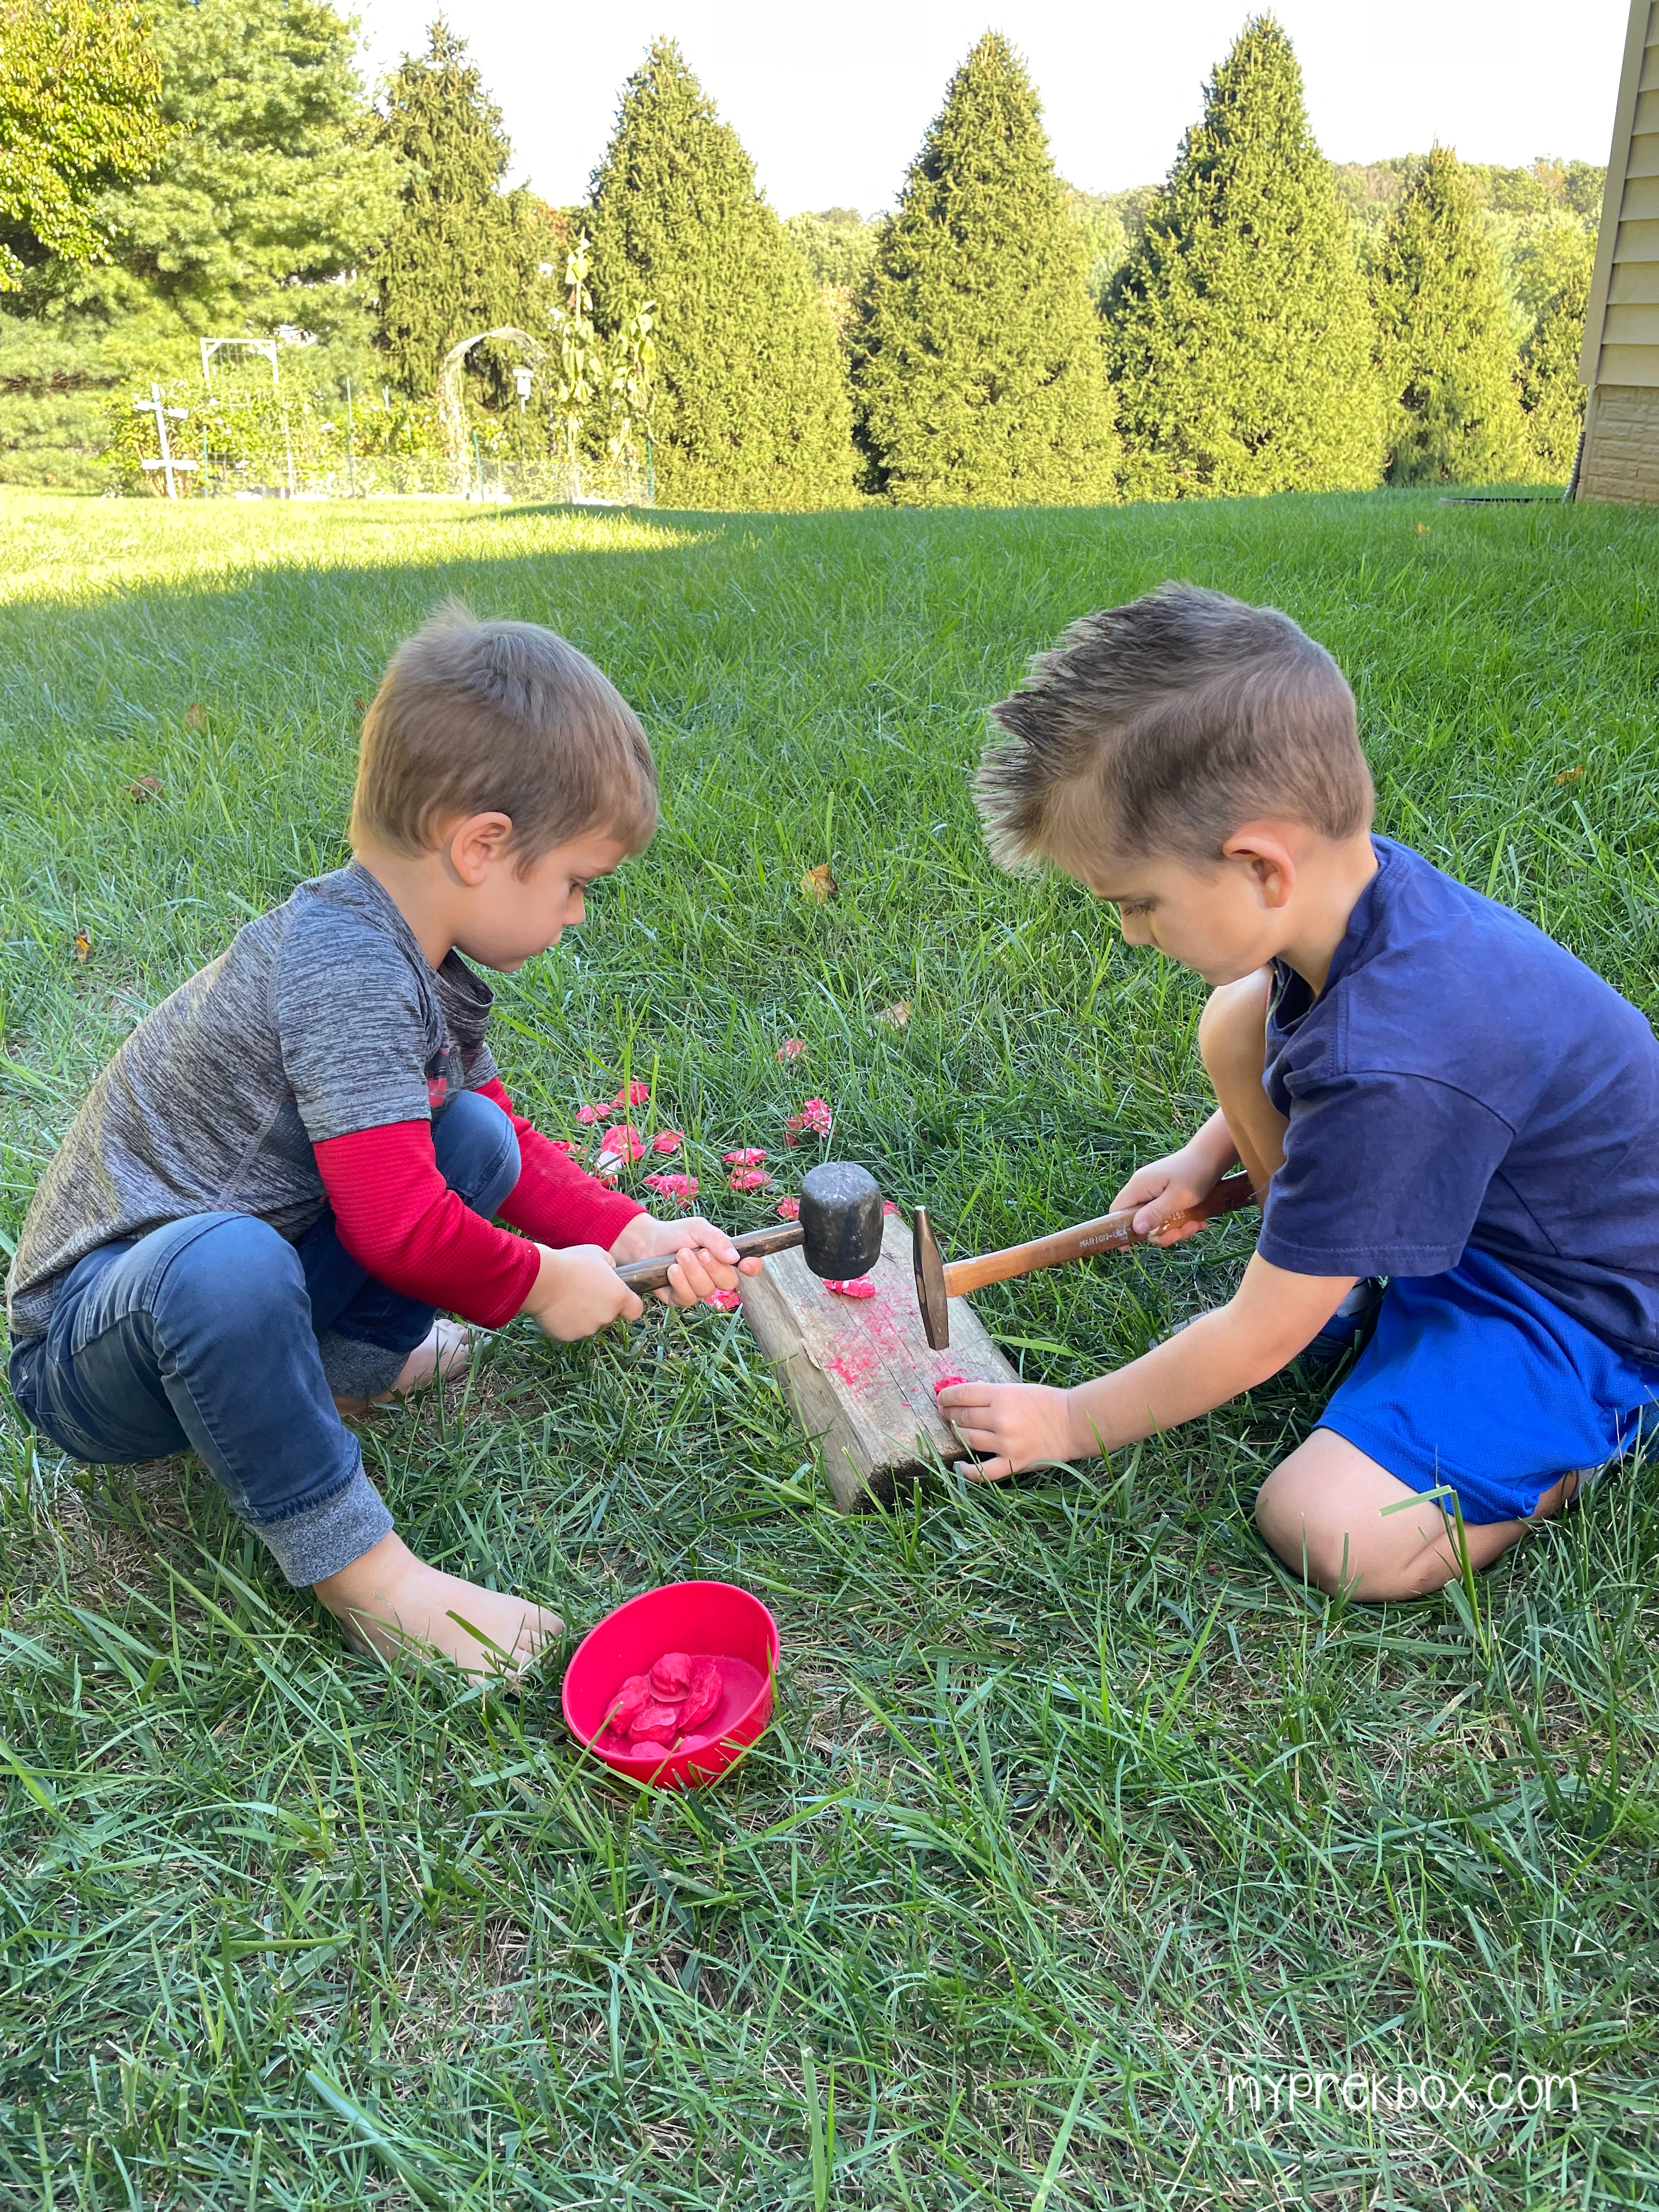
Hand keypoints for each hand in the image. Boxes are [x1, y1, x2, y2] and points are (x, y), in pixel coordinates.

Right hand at [521, 1242, 642, 1340]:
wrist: (540, 1278)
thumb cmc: (571, 1262)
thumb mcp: (598, 1254)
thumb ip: (610, 1266)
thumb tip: (611, 1272)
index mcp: (618, 1296)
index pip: (635, 1310)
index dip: (628, 1305)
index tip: (619, 1299)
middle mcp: (606, 1316)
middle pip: (609, 1316)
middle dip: (600, 1306)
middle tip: (583, 1291)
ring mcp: (587, 1329)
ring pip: (589, 1324)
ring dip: (582, 1314)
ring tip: (566, 1297)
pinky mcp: (568, 1336)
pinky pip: (570, 1329)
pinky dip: (565, 1321)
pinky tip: (556, 1306)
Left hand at [607, 1212, 765, 1307]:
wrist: (646, 1242)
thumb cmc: (675, 1234)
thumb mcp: (697, 1228)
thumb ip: (717, 1239)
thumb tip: (735, 1256)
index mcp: (724, 1258)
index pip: (747, 1267)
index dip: (751, 1267)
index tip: (746, 1264)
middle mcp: (714, 1276)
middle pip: (728, 1282)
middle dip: (714, 1268)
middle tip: (700, 1253)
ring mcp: (698, 1289)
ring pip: (707, 1290)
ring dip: (693, 1272)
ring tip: (680, 1256)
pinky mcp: (680, 1298)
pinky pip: (688, 1298)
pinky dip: (680, 1283)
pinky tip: (671, 1270)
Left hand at [935, 1380, 1081, 1482]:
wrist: (1074, 1424)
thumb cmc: (1047, 1403)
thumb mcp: (1018, 1389)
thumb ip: (993, 1394)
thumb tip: (965, 1397)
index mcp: (1001, 1396)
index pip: (962, 1395)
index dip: (947, 1397)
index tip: (941, 1399)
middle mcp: (1000, 1419)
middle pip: (962, 1417)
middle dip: (948, 1414)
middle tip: (944, 1414)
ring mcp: (1005, 1443)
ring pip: (968, 1439)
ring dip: (957, 1435)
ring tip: (955, 1431)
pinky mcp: (1013, 1463)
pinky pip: (984, 1471)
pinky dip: (969, 1471)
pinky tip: (960, 1466)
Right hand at [1110, 1144, 1224, 1246]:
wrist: (1213, 1156)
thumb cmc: (1195, 1174)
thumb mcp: (1177, 1197)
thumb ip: (1155, 1213)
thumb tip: (1135, 1229)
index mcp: (1139, 1186)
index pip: (1117, 1211)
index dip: (1120, 1230)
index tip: (1129, 1247)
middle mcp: (1142, 1189)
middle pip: (1139, 1220)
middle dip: (1161, 1233)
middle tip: (1181, 1234)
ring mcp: (1154, 1191)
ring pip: (1156, 1220)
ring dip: (1176, 1229)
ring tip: (1196, 1225)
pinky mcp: (1166, 1194)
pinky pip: (1167, 1214)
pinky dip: (1181, 1222)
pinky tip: (1198, 1221)